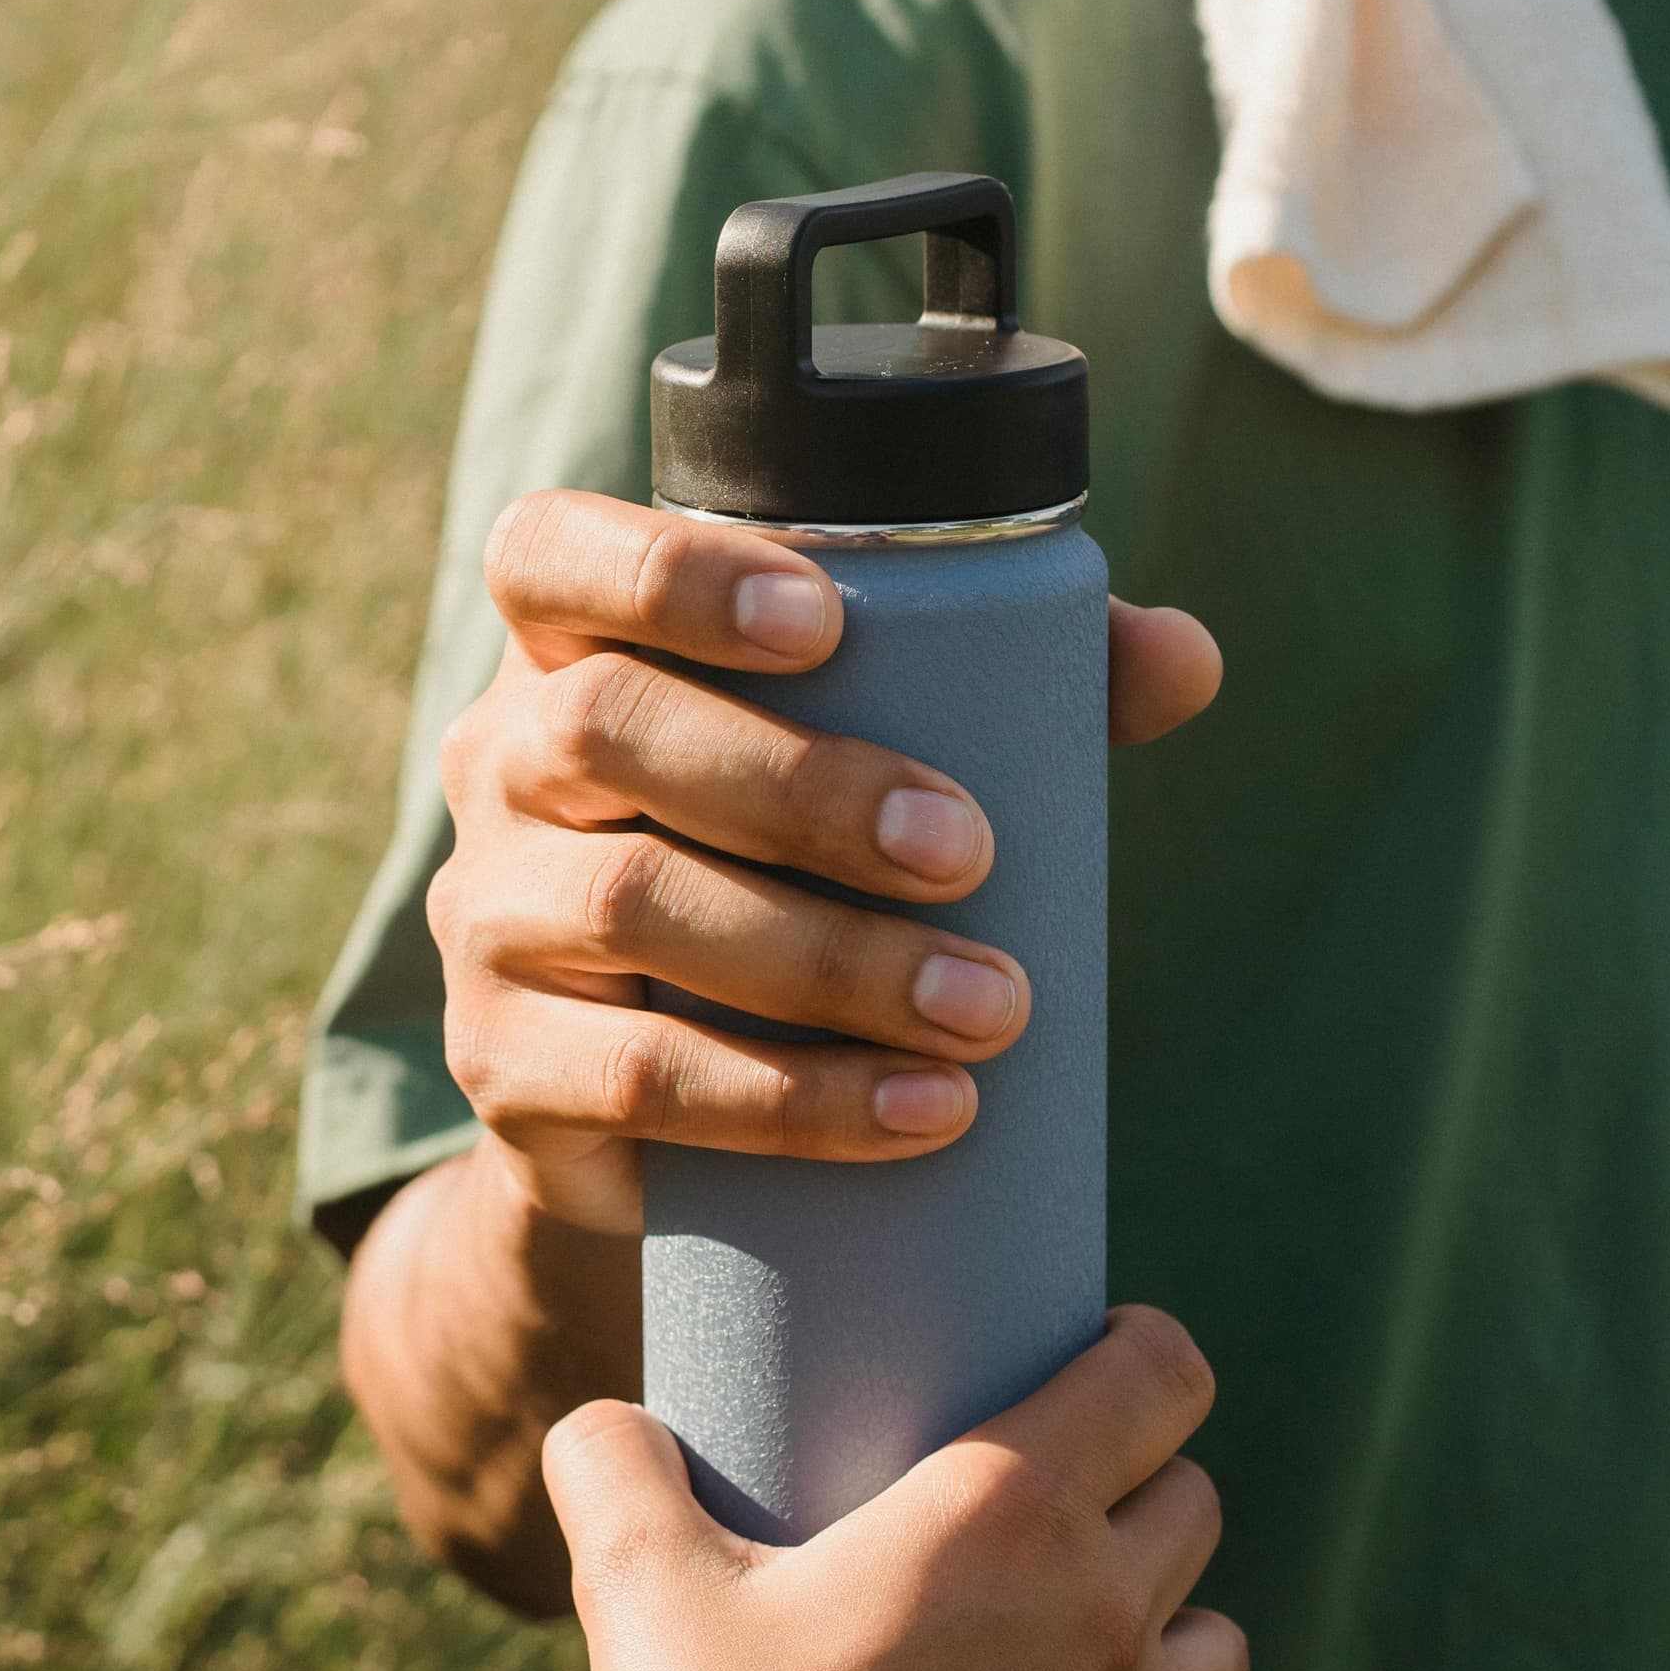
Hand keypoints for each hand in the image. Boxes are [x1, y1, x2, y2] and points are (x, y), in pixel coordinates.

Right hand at [430, 490, 1220, 1236]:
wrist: (649, 1116)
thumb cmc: (787, 876)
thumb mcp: (872, 768)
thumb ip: (1021, 687)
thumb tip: (1185, 660)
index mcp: (569, 651)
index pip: (550, 554)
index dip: (668, 571)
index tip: (825, 621)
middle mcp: (498, 763)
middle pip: (606, 728)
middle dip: (803, 784)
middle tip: (970, 851)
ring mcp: (484, 918)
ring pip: (631, 905)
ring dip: (830, 961)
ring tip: (992, 1010)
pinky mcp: (501, 1068)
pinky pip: (636, 1075)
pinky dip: (795, 1098)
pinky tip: (922, 1112)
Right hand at [554, 1309, 1250, 1670]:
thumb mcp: (636, 1583)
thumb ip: (612, 1467)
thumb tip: (602, 1423)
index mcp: (1011, 1508)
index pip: (1164, 1376)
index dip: (1145, 1348)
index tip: (1094, 1351)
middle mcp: (1103, 1610)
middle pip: (1197, 1500)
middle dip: (1145, 1480)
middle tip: (1055, 1494)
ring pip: (1217, 1642)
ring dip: (1166, 1619)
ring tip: (1078, 1627)